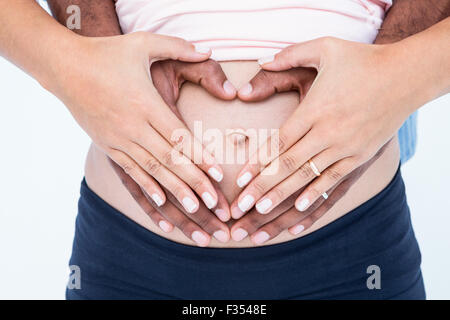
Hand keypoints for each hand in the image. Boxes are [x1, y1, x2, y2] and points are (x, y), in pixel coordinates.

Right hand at [108, 59, 235, 244]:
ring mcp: (118, 139)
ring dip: (174, 193)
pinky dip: (147, 189)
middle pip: (169, 160)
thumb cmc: (107, 53)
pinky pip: (130, 172)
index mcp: (145, 103)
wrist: (63, 66)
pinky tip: (161, 205)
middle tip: (214, 204)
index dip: (200, 156)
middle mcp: (132, 126)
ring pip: (151, 171)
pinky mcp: (107, 146)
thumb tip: (208, 50)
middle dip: (194, 183)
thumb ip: (178, 47)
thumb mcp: (143, 42)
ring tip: (194, 211)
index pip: (178, 136)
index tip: (218, 174)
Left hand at [232, 37, 417, 217]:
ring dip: (283, 197)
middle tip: (240, 206)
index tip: (240, 180)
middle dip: (262, 188)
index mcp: (316, 108)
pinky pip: (335, 180)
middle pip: (289, 165)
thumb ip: (290, 55)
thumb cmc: (362, 60)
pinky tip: (300, 209)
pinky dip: (316, 195)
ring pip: (308, 177)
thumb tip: (260, 61)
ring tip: (261, 213)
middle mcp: (329, 132)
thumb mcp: (325, 48)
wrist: (407, 75)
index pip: (280, 141)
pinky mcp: (362, 156)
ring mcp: (347, 147)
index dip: (258, 162)